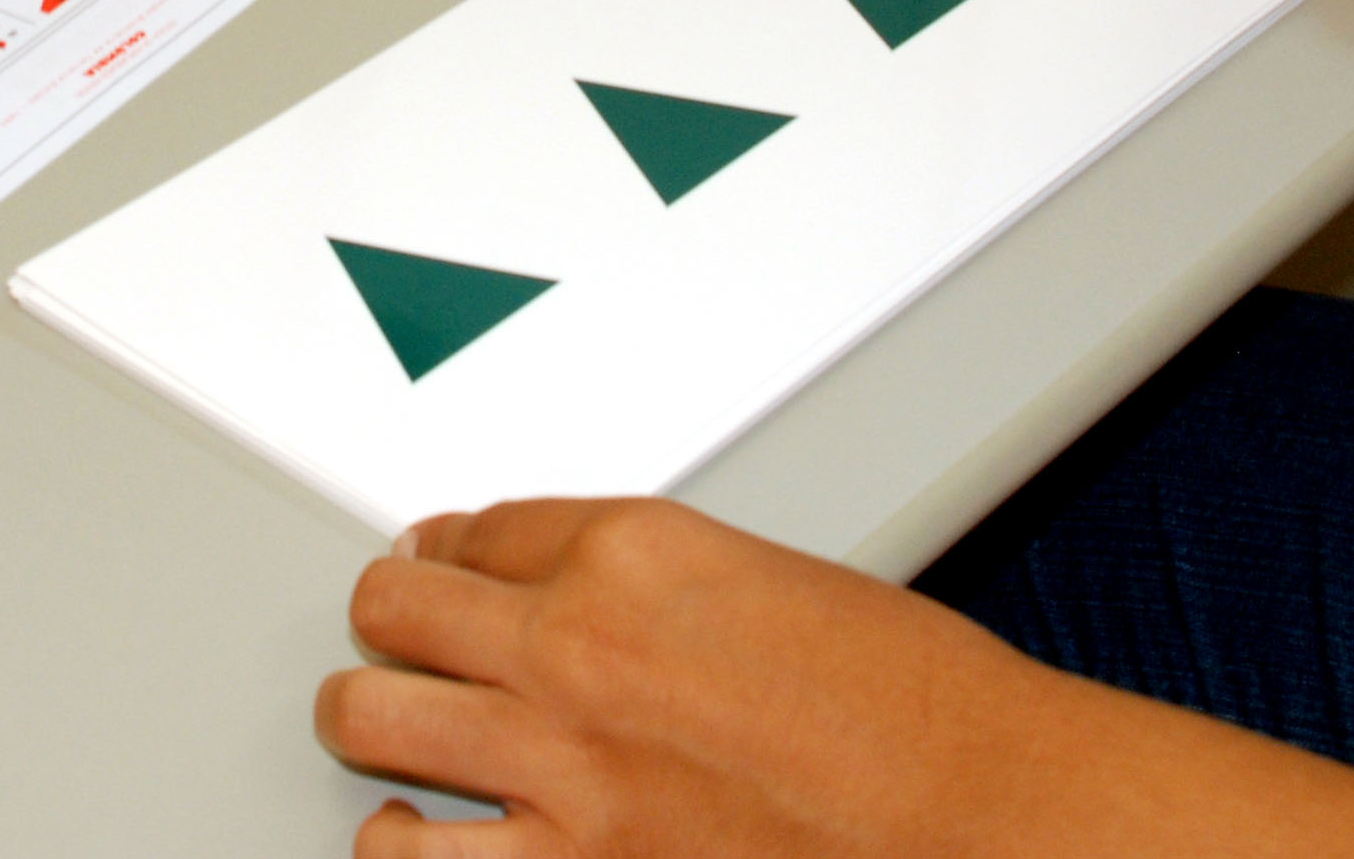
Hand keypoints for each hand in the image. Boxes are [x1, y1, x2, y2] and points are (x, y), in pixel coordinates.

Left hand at [316, 498, 1075, 858]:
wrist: (985, 815)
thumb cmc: (924, 711)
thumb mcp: (776, 584)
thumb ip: (663, 588)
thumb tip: (602, 608)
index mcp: (634, 551)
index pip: (481, 527)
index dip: (453, 547)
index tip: (444, 560)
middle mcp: (576, 647)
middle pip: (398, 604)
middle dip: (396, 616)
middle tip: (405, 632)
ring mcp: (561, 771)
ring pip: (368, 717)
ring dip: (375, 721)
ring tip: (393, 731)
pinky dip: (401, 847)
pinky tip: (415, 837)